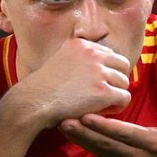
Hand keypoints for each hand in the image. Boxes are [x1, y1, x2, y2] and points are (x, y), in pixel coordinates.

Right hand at [7, 38, 131, 126]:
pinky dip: (116, 107)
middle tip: (103, 95)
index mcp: (82, 44)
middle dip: (116, 81)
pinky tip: (102, 111)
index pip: (109, 54)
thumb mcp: (58, 61)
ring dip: (115, 95)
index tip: (96, 84)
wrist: (32, 102)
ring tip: (100, 105)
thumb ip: (77, 60)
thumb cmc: (41, 89)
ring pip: (124, 83)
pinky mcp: (103, 92)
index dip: (106, 71)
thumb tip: (96, 67)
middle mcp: (92, 54)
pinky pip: (124, 98)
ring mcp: (98, 72)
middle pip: (122, 65)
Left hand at [59, 89, 156, 156]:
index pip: (125, 134)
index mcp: (152, 145)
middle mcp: (136, 156)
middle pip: (106, 144)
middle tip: (65, 121)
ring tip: (62, 125)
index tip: (87, 117)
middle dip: (84, 133)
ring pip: (99, 150)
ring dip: (79, 138)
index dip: (105, 127)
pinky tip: (70, 133)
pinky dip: (84, 144)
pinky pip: (99, 154)